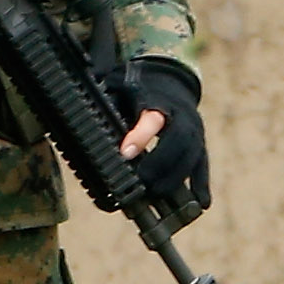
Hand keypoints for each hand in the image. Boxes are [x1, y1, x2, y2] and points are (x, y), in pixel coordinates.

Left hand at [118, 57, 209, 209]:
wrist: (169, 81)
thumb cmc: (136, 87)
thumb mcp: (117, 86)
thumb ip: (105, 101)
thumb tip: (80, 114)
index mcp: (157, 99)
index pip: (151, 119)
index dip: (140, 137)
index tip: (125, 154)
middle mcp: (181, 115)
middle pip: (178, 141)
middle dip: (160, 164)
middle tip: (141, 183)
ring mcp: (195, 130)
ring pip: (192, 155)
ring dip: (175, 178)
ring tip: (157, 195)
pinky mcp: (201, 144)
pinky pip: (203, 164)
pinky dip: (201, 184)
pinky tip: (201, 202)